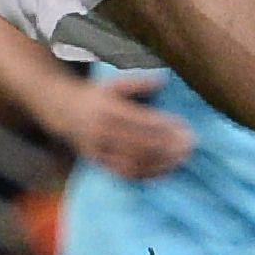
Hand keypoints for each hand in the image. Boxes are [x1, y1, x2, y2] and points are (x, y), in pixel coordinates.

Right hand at [59, 74, 195, 180]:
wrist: (65, 112)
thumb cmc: (97, 96)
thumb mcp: (114, 84)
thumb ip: (138, 83)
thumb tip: (163, 80)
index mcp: (107, 110)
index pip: (140, 121)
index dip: (164, 126)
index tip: (184, 127)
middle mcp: (101, 132)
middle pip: (139, 144)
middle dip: (167, 146)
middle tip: (190, 145)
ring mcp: (99, 150)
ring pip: (133, 161)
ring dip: (160, 163)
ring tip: (182, 159)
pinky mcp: (99, 163)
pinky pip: (125, 173)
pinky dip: (146, 174)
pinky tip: (164, 170)